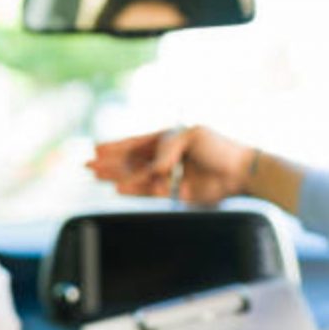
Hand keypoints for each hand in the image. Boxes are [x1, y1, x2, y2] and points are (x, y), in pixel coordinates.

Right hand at [87, 126, 255, 205]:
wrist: (240, 171)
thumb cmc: (219, 148)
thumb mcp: (190, 137)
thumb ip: (167, 151)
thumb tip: (151, 169)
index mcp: (168, 139)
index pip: (136, 143)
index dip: (116, 147)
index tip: (96, 149)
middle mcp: (165, 158)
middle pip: (131, 161)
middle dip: (110, 163)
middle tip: (88, 166)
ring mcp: (168, 176)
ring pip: (136, 176)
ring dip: (117, 176)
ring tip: (97, 177)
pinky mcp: (174, 192)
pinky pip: (149, 191)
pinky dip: (134, 190)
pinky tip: (118, 188)